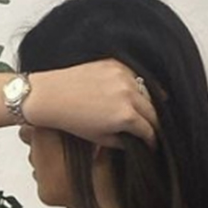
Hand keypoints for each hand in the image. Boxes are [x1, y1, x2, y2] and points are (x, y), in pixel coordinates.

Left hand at [24, 59, 159, 150]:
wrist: (52, 95)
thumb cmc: (72, 119)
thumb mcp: (101, 139)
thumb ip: (124, 141)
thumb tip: (136, 141)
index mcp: (126, 116)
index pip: (149, 130)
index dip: (152, 140)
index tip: (152, 144)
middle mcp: (128, 94)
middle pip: (153, 111)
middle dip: (154, 123)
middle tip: (152, 130)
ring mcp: (123, 76)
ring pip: (148, 92)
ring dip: (148, 104)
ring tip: (147, 112)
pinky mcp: (115, 63)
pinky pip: (135, 76)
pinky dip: (138, 86)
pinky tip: (135, 93)